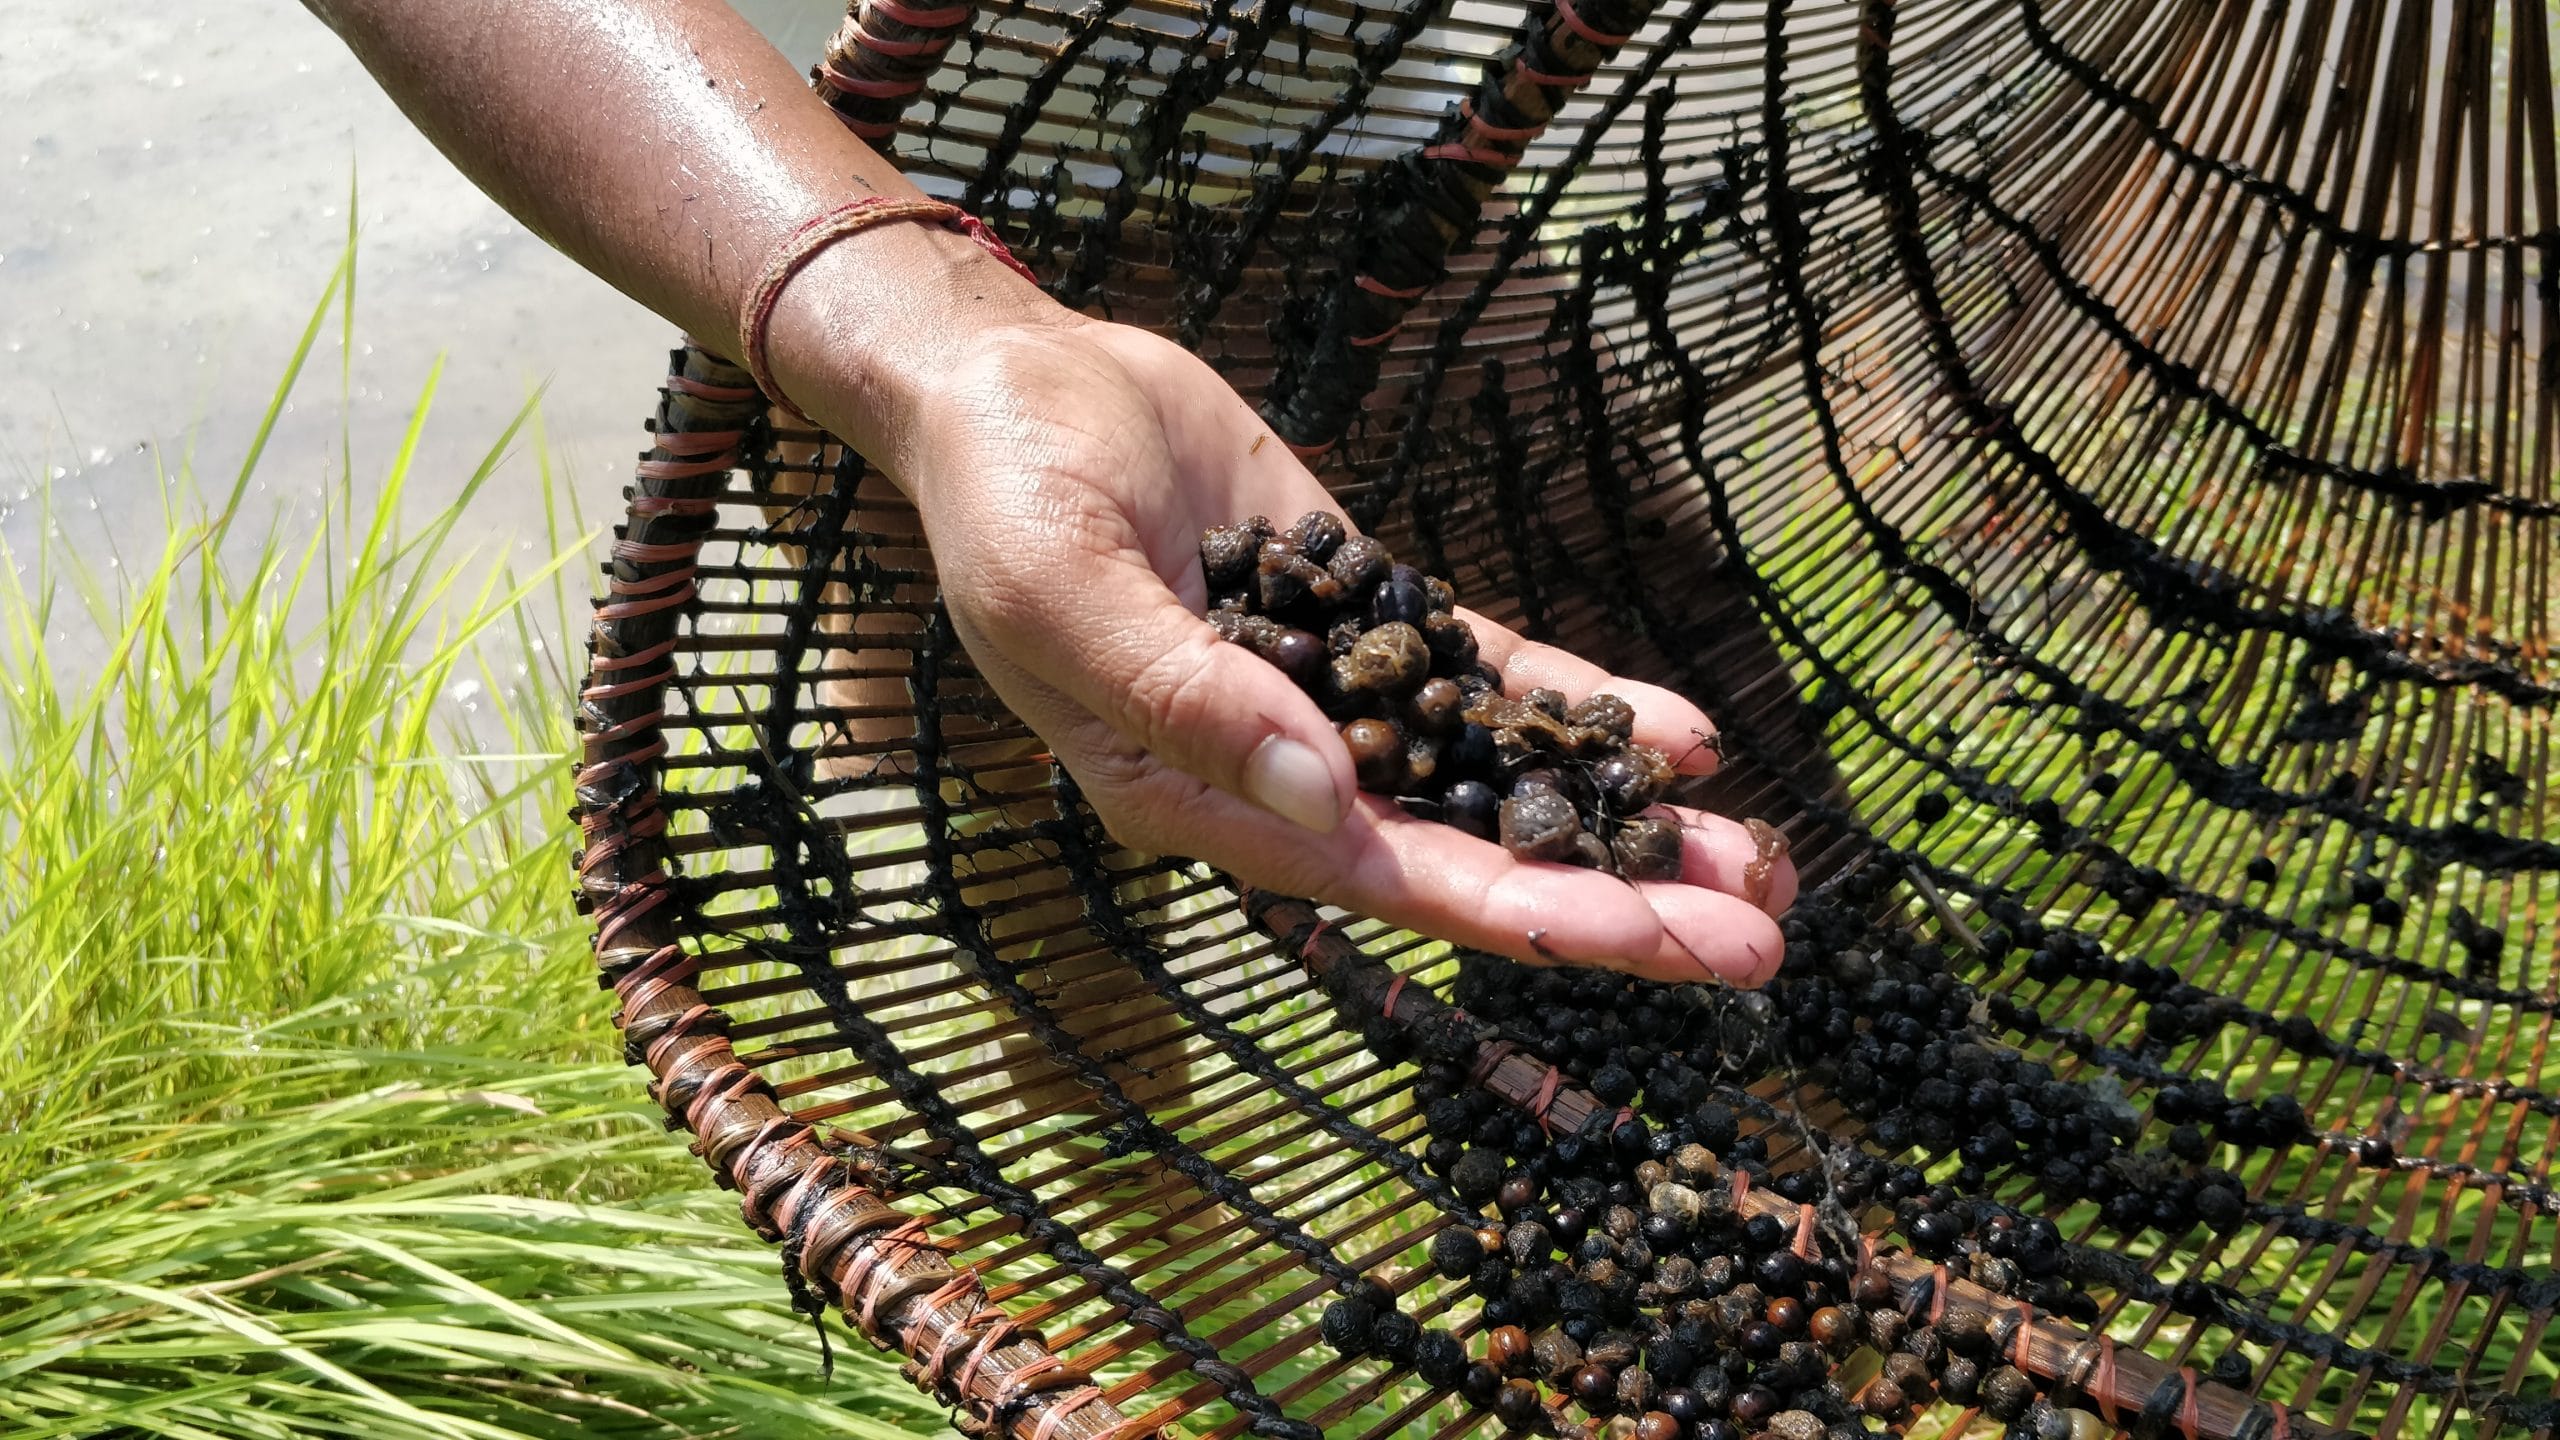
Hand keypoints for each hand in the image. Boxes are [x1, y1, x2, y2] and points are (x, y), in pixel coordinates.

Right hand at [852, 314, 1793, 985]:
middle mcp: (1280, 774)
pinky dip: (1577, 704)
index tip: (1650, 937)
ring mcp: (1334, 698)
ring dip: (1617, 818)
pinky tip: (1679, 733)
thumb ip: (1190, 700)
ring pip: (1497, 779)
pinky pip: (1488, 676)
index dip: (1526, 911)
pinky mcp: (1369, 616)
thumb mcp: (1068, 595)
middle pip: (1472, 855)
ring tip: (1753, 851)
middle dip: (1613, 895)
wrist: (1015, 382)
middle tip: (1759, 932)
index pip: (1388, 879)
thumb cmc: (1005, 495)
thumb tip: (1321, 796)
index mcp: (1200, 799)